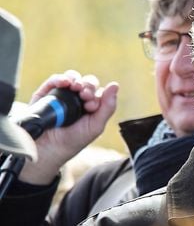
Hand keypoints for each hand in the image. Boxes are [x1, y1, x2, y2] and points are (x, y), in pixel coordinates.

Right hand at [18, 70, 117, 184]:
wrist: (49, 147)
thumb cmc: (74, 140)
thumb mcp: (96, 125)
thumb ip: (108, 106)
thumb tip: (115, 85)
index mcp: (92, 106)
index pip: (99, 91)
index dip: (96, 94)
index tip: (91, 106)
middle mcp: (78, 99)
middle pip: (88, 82)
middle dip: (88, 86)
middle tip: (84, 96)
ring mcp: (63, 95)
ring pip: (73, 78)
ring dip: (76, 80)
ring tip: (75, 87)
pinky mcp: (47, 93)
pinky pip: (56, 80)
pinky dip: (61, 78)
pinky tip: (64, 83)